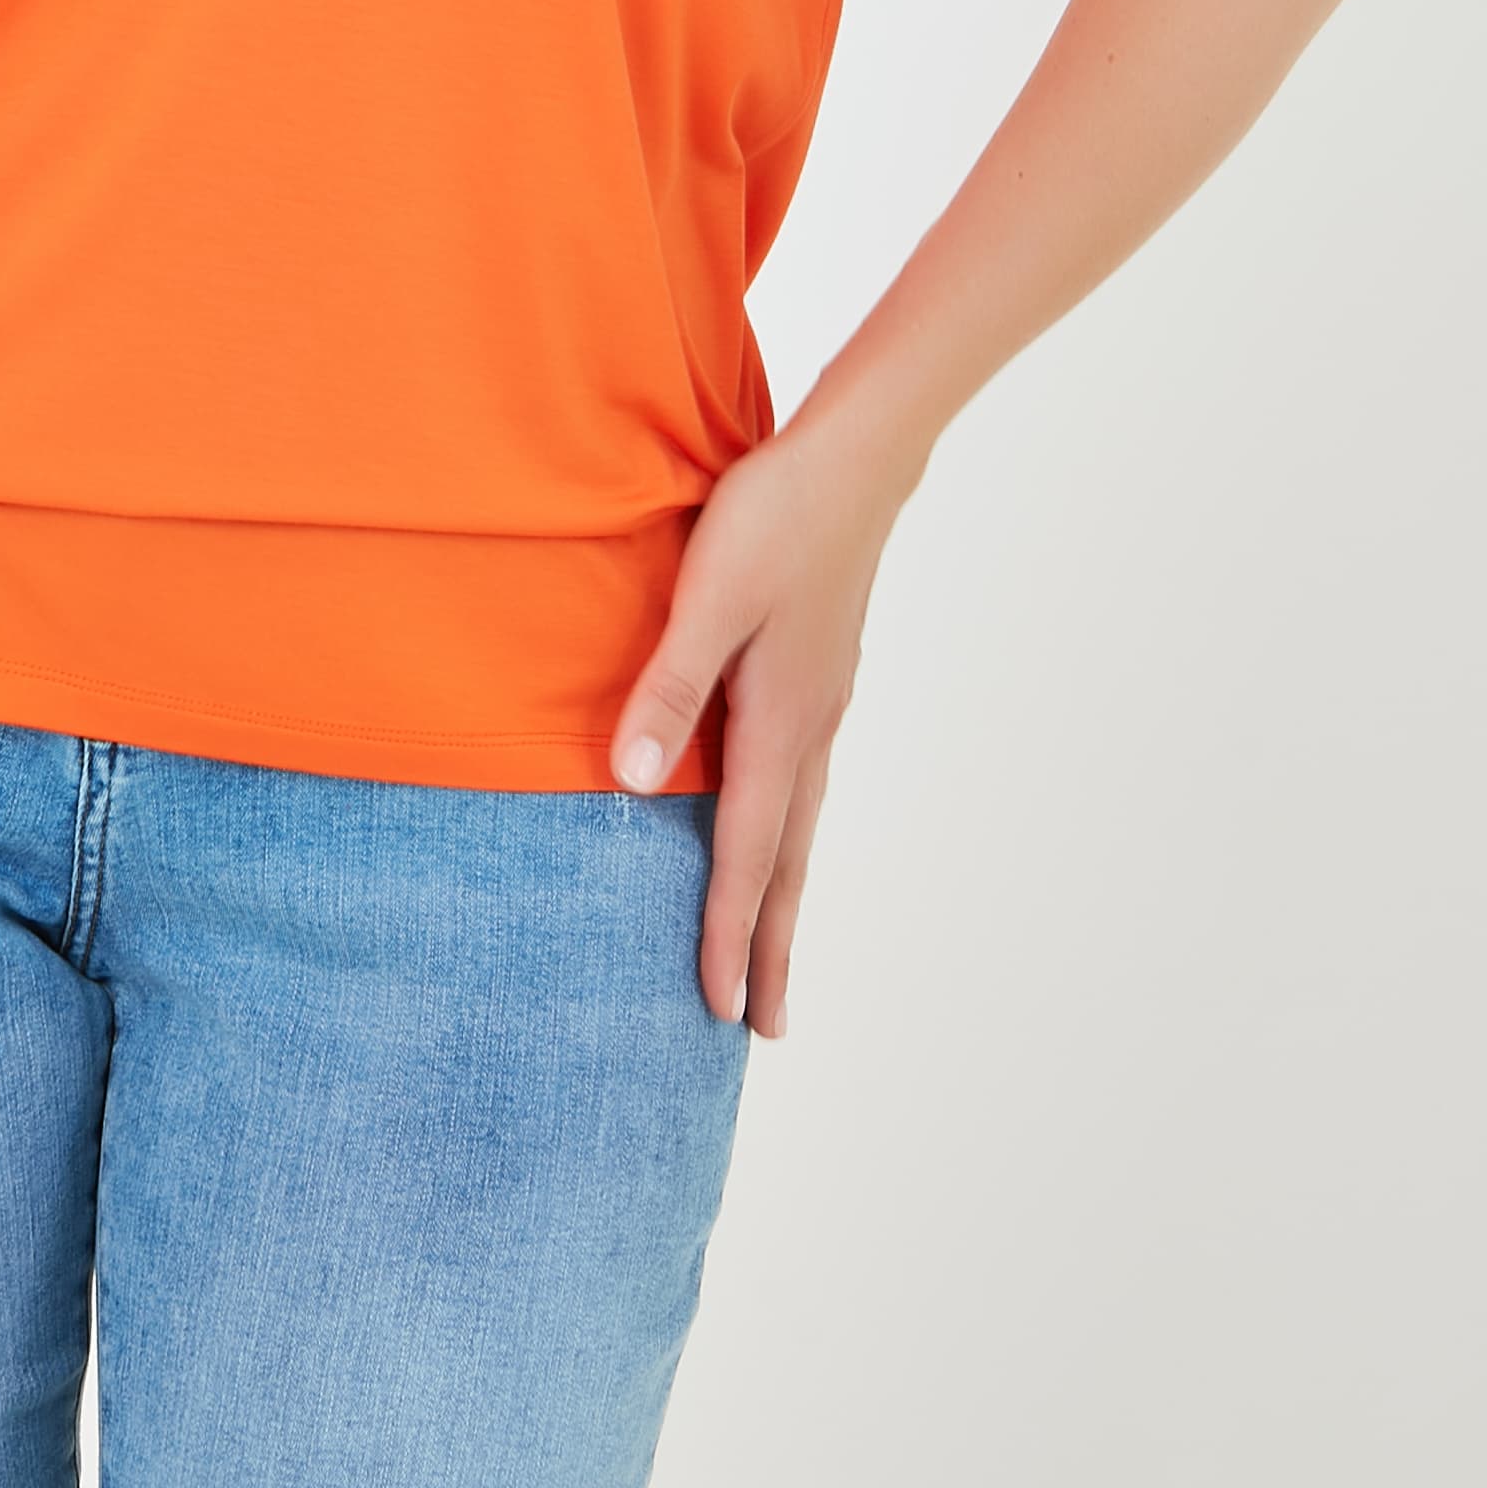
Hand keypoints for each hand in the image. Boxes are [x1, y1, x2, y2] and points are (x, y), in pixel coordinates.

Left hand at [610, 410, 916, 1034]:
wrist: (854, 460)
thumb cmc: (774, 518)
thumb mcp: (709, 597)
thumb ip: (667, 688)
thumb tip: (631, 783)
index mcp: (778, 722)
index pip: (744, 853)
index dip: (726, 934)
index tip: (718, 1010)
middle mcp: (807, 728)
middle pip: (785, 862)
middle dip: (770, 946)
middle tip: (765, 1027)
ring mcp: (820, 703)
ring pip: (797, 826)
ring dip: (780, 896)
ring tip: (771, 951)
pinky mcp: (818, 676)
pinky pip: (799, 785)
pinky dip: (784, 835)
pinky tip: (772, 828)